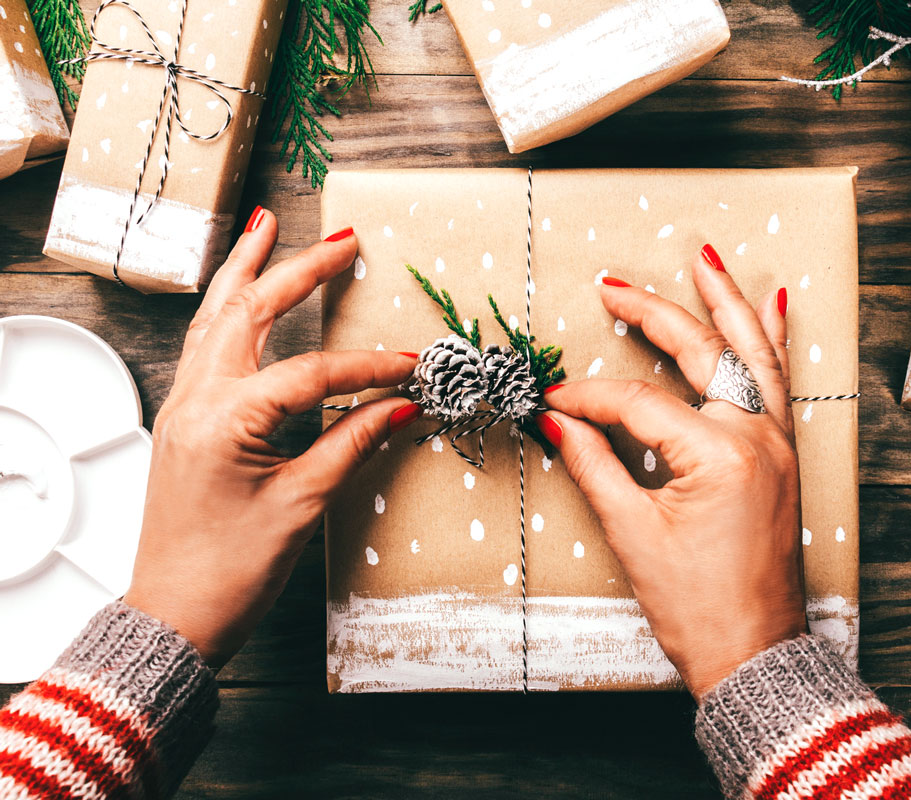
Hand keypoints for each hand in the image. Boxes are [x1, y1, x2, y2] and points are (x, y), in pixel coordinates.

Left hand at [123, 210, 421, 668]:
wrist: (173, 614)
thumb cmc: (230, 570)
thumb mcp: (301, 505)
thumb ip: (352, 444)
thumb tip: (400, 406)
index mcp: (224, 419)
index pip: (312, 373)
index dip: (369, 367)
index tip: (413, 366)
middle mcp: (195, 399)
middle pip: (249, 312)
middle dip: (297, 269)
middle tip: (342, 239)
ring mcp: (182, 405)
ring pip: (214, 317)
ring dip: (245, 270)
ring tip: (265, 227)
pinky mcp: (183, 419)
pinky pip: (203, 344)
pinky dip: (225, 308)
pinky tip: (239, 294)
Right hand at [539, 245, 803, 699]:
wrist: (755, 653)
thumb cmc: (698, 606)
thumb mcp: (634, 534)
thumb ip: (594, 464)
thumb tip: (556, 420)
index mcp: (720, 455)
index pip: (639, 403)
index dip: (587, 398)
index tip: (551, 401)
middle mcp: (758, 437)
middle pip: (702, 354)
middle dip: (654, 313)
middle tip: (613, 284)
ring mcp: (778, 443)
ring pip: (753, 353)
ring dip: (728, 303)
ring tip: (706, 259)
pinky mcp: (783, 456)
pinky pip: (778, 382)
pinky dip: (770, 341)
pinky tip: (773, 306)